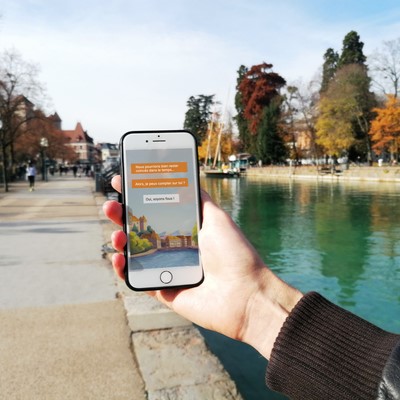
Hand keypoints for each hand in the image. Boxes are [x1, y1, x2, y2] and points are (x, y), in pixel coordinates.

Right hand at [103, 175, 301, 358]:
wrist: (245, 294)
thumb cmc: (234, 253)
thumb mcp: (217, 218)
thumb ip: (200, 199)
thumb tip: (188, 178)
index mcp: (187, 229)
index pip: (157, 210)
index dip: (139, 197)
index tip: (123, 181)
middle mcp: (175, 248)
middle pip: (142, 230)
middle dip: (124, 216)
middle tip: (111, 205)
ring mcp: (168, 269)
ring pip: (136, 253)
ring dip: (121, 240)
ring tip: (116, 232)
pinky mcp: (163, 291)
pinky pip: (137, 279)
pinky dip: (123, 269)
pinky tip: (119, 257)